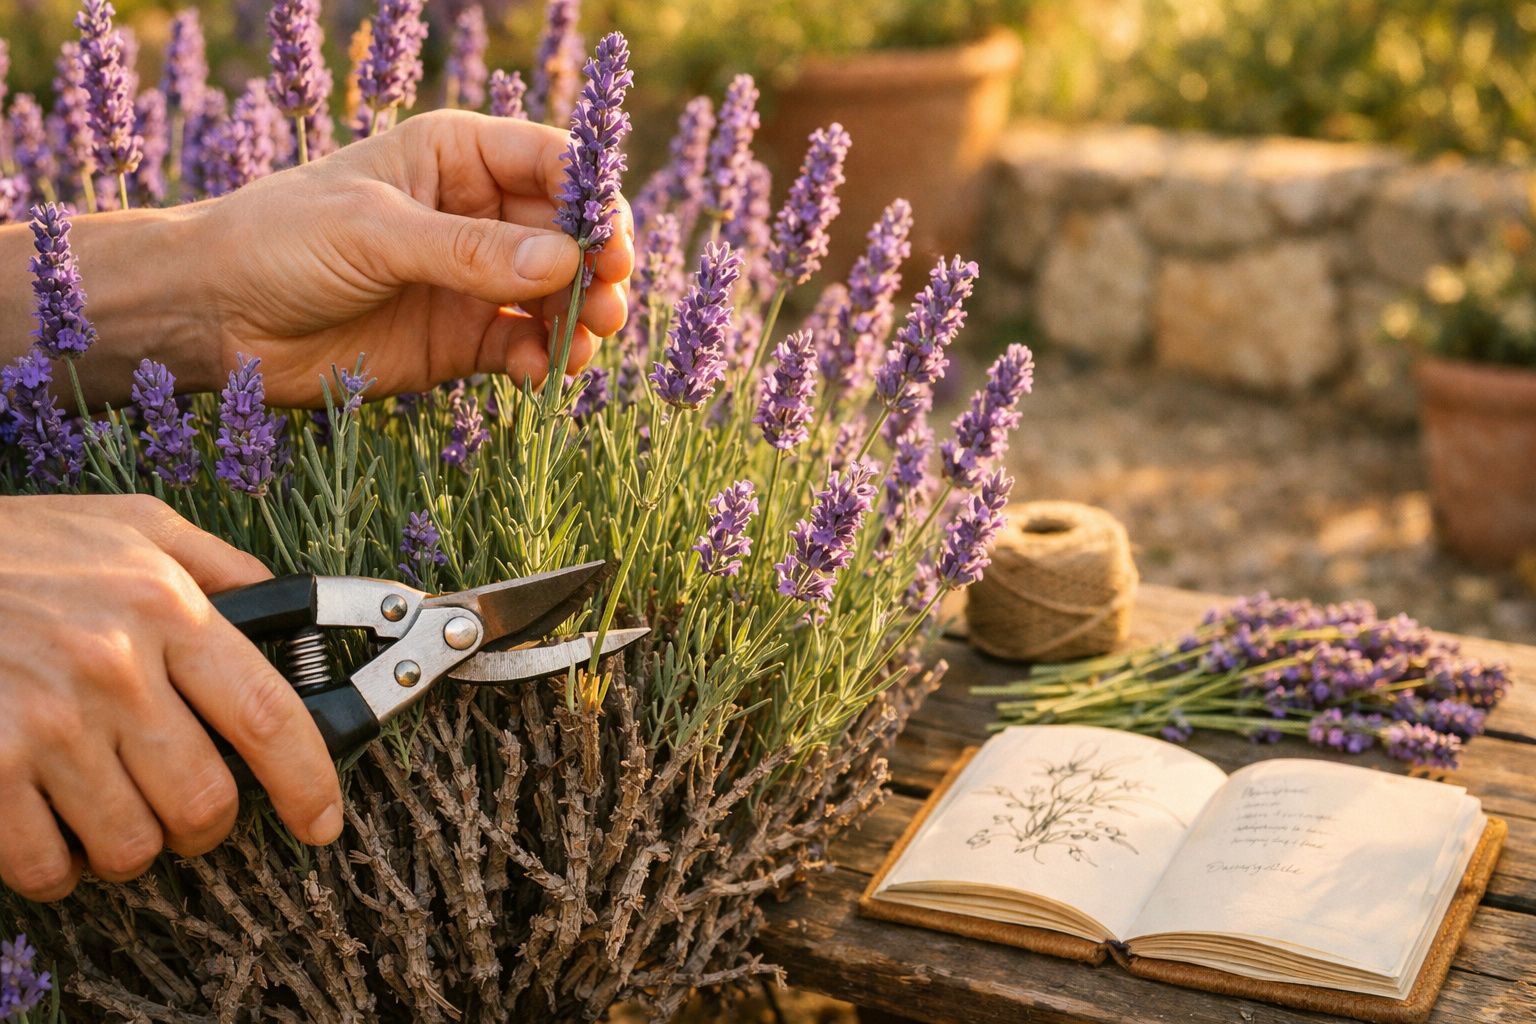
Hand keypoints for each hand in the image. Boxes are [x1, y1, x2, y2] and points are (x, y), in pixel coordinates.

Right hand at [0, 495, 342, 900]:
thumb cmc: (14, 545)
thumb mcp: (130, 525)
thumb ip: (215, 566)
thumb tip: (285, 603)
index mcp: (164, 608)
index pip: (268, 715)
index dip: (308, 781)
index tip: (321, 820)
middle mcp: (113, 669)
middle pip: (204, 801)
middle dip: (203, 825)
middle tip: (184, 810)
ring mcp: (44, 724)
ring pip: (131, 844)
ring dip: (129, 846)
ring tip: (109, 810)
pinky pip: (46, 866)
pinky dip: (57, 866)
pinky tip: (49, 827)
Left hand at [200, 110, 633, 405]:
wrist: (212, 318)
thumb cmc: (276, 241)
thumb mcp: (372, 233)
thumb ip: (468, 251)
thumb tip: (563, 261)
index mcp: (456, 157)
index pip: (553, 163)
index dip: (594, 199)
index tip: (612, 244)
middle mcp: (476, 216)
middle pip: (569, 235)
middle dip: (597, 269)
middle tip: (608, 305)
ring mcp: (471, 281)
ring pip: (556, 296)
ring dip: (580, 320)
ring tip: (580, 346)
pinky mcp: (460, 343)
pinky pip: (525, 348)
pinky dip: (544, 362)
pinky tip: (541, 373)